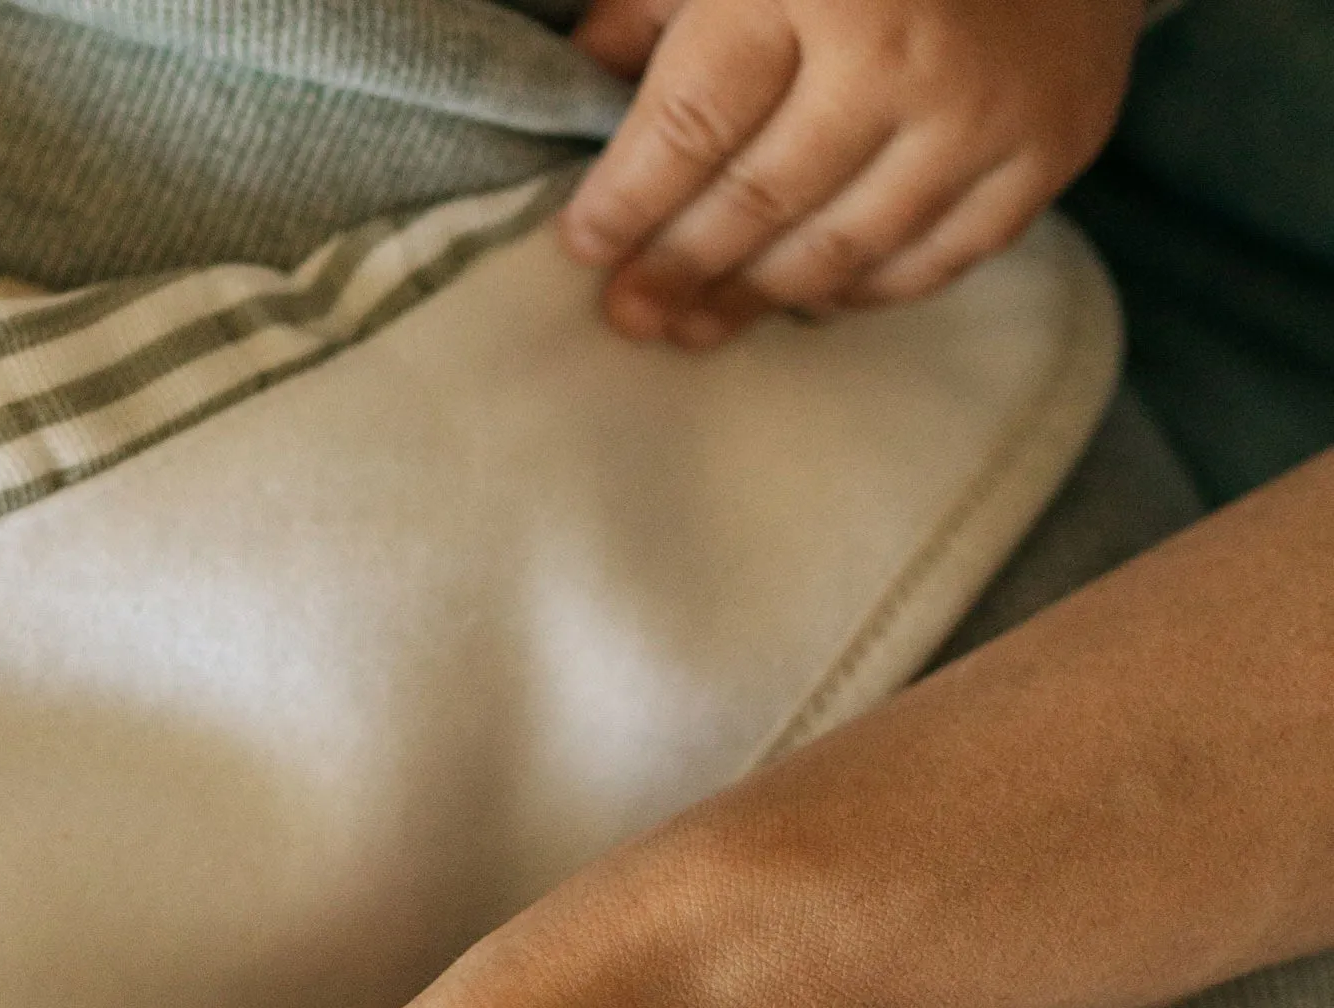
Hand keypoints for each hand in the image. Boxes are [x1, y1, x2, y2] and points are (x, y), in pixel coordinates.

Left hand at [556, 0, 1140, 346]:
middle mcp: (900, 53)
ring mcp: (983, 110)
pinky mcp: (1051, 146)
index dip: (626, 199)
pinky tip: (808, 297)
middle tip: (630, 314)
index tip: (584, 245)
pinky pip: (931, 259)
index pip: (692, 124)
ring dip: (756, 298)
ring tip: (698, 325)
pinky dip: (860, 288)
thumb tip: (584, 73)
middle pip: (758, 202)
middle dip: (679, 267)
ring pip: (839, 250)